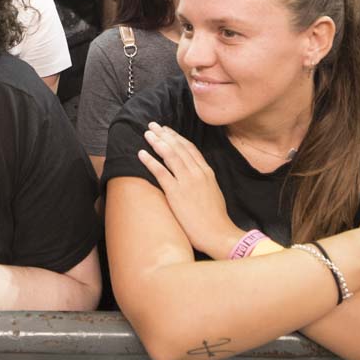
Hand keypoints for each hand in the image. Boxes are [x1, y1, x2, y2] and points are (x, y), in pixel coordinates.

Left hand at [137, 122, 241, 259]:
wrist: (219, 233)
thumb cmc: (215, 218)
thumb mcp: (213, 192)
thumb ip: (203, 180)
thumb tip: (193, 176)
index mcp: (207, 172)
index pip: (190, 148)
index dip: (177, 137)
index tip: (167, 130)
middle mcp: (197, 173)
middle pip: (178, 147)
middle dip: (164, 134)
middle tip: (152, 125)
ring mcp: (187, 182)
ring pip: (170, 155)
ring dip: (157, 142)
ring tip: (147, 134)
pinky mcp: (176, 193)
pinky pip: (161, 172)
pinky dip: (150, 160)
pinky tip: (141, 154)